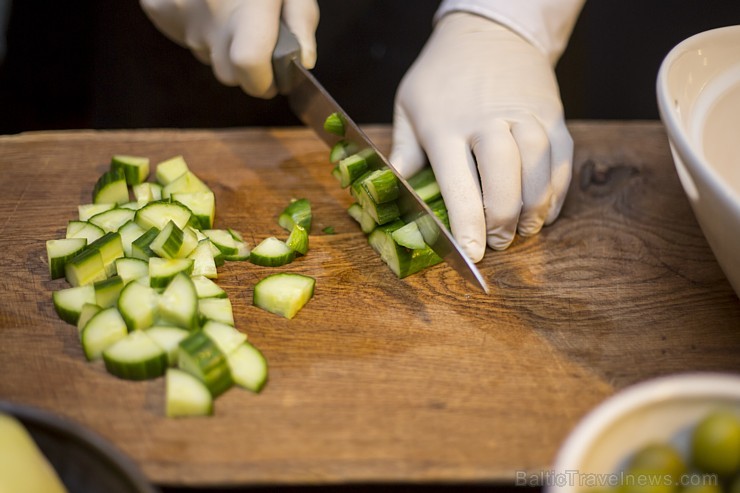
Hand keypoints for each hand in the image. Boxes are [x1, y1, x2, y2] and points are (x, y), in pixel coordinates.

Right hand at [140, 0, 318, 97]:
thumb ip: (301, 22)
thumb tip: (304, 62)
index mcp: (247, 8)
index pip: (248, 67)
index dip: (264, 82)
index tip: (275, 77)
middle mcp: (210, 15)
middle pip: (228, 74)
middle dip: (245, 69)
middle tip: (256, 39)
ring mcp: (179, 13)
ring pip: (205, 53)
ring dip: (221, 41)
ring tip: (230, 5)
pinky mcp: (158, 8)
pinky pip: (184, 33)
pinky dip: (198, 24)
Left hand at [390, 12, 572, 261]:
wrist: (490, 29)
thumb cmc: (441, 75)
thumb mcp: (408, 105)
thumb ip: (403, 150)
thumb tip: (396, 188)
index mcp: (446, 126)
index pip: (458, 185)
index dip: (467, 225)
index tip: (473, 253)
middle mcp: (488, 121)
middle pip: (504, 180)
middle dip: (504, 221)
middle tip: (500, 243)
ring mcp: (525, 116)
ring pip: (540, 170)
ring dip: (535, 208)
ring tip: (525, 230)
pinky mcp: (552, 114)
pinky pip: (563, 158)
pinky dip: (558, 189)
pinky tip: (547, 209)